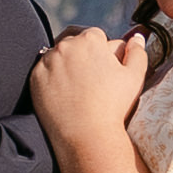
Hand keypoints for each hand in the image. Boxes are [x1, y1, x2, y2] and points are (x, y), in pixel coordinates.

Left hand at [32, 25, 144, 156]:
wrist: (87, 136)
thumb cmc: (114, 106)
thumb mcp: (134, 77)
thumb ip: (137, 52)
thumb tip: (137, 38)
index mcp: (90, 40)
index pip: (95, 36)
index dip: (102, 51)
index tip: (103, 69)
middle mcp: (65, 45)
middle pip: (75, 43)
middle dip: (82, 56)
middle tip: (91, 80)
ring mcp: (48, 61)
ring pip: (58, 56)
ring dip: (66, 65)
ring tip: (78, 89)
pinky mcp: (35, 78)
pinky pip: (44, 72)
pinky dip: (52, 79)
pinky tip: (64, 95)